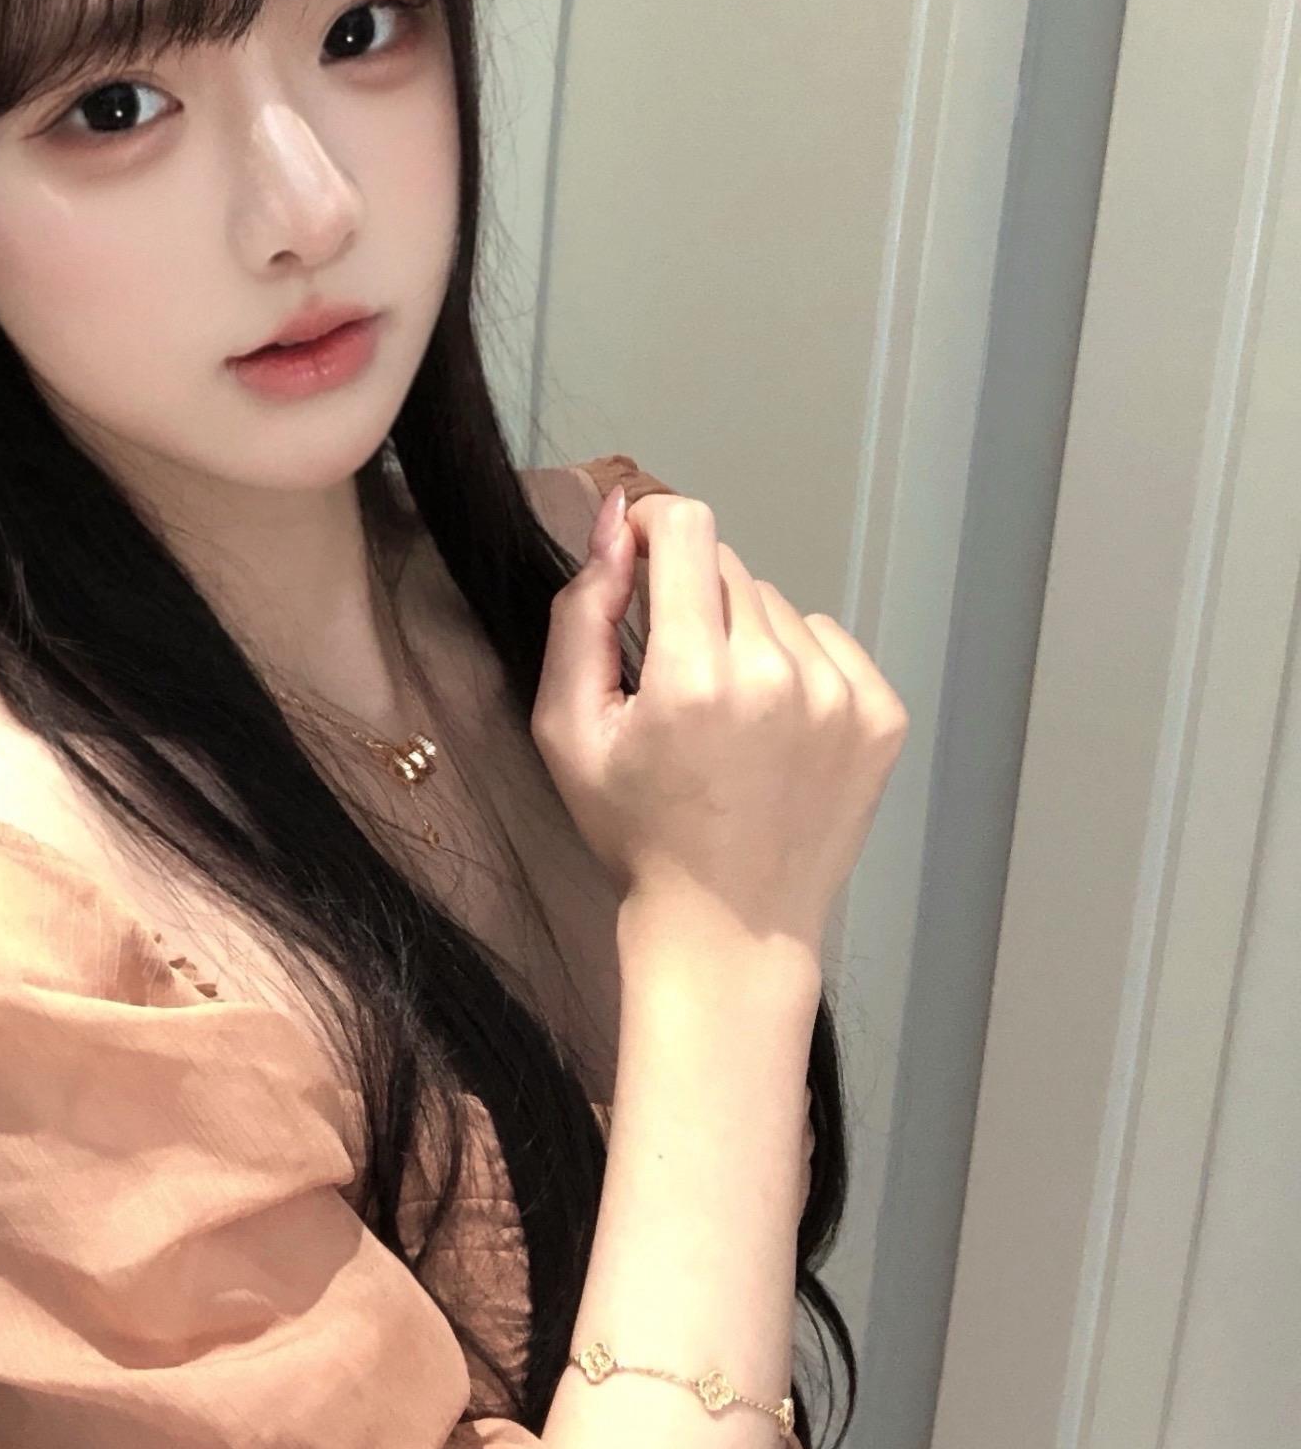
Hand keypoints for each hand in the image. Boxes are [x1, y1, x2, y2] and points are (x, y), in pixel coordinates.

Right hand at [532, 485, 910, 956]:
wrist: (728, 927)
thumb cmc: (636, 831)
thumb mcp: (568, 728)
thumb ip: (581, 613)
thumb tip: (615, 522)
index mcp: (692, 675)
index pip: (685, 527)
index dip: (651, 525)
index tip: (637, 560)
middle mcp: (776, 675)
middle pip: (727, 568)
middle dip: (691, 602)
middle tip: (676, 679)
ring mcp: (839, 697)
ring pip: (776, 607)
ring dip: (744, 637)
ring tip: (728, 715)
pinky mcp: (880, 717)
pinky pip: (829, 642)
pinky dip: (798, 665)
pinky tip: (774, 728)